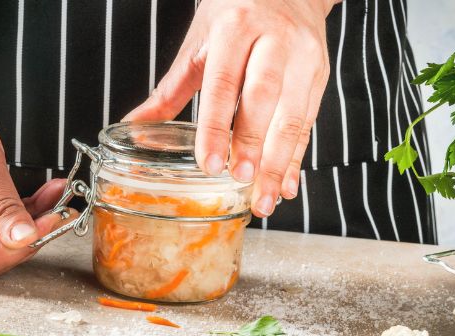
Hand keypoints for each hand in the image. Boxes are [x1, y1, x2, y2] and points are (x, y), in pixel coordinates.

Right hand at [0, 80, 75, 275]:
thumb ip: (3, 205)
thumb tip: (25, 239)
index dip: (22, 246)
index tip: (53, 222)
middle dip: (31, 231)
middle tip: (63, 210)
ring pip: (1, 236)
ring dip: (32, 218)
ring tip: (58, 195)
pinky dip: (22, 208)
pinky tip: (46, 193)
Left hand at [124, 0, 336, 216]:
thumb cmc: (237, 14)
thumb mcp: (199, 41)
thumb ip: (171, 89)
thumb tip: (135, 125)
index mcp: (235, 28)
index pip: (223, 83)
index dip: (217, 127)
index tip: (210, 164)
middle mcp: (273, 40)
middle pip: (264, 99)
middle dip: (252, 145)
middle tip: (240, 181)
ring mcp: (302, 57)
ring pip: (292, 116)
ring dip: (279, 163)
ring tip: (264, 199)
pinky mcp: (319, 75)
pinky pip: (308, 123)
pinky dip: (296, 158)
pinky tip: (286, 185)